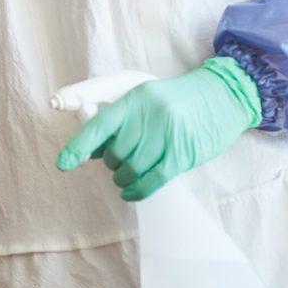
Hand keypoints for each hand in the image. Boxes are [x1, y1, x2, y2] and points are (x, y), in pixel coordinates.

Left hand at [56, 58, 260, 200]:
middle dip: (112, 164)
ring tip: (126, 177)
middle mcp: (150, 115)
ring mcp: (168, 134)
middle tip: (119, 163)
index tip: (63, 164)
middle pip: (116, 153)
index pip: (99, 126)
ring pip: (132, 169)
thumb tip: (92, 151)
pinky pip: (153, 180)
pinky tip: (131, 192)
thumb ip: (121, 120)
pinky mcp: (183, 153)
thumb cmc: (178, 100)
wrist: (224, 95)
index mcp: (135, 100)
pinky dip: (138, 190)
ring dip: (123, 179)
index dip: (78, 147)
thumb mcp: (146, 98)